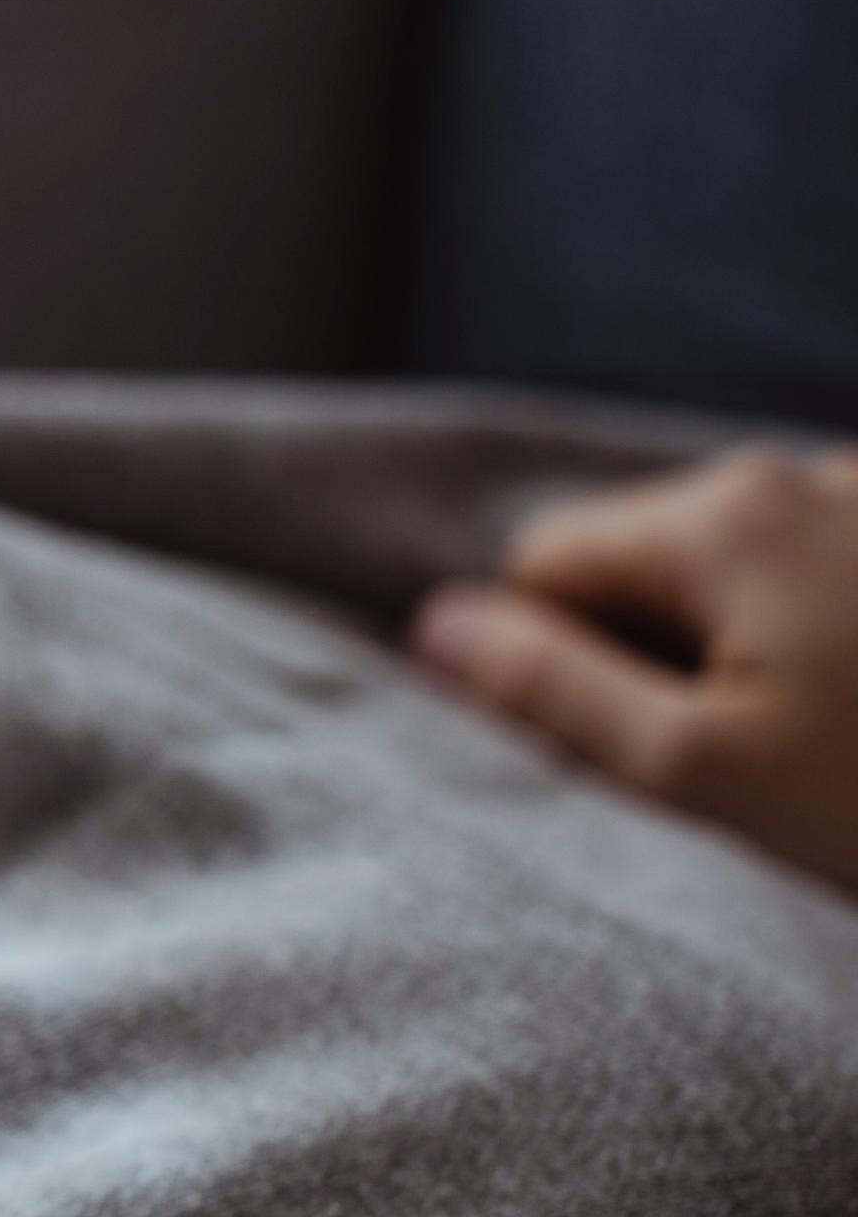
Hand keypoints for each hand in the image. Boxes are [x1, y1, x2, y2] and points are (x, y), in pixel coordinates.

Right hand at [413, 446, 857, 895]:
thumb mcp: (705, 776)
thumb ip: (555, 691)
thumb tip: (436, 627)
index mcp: (726, 511)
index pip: (550, 565)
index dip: (563, 669)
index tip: (651, 759)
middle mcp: (812, 475)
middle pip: (661, 561)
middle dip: (678, 659)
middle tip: (761, 773)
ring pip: (762, 579)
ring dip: (774, 657)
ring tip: (842, 755)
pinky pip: (846, 585)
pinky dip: (850, 650)